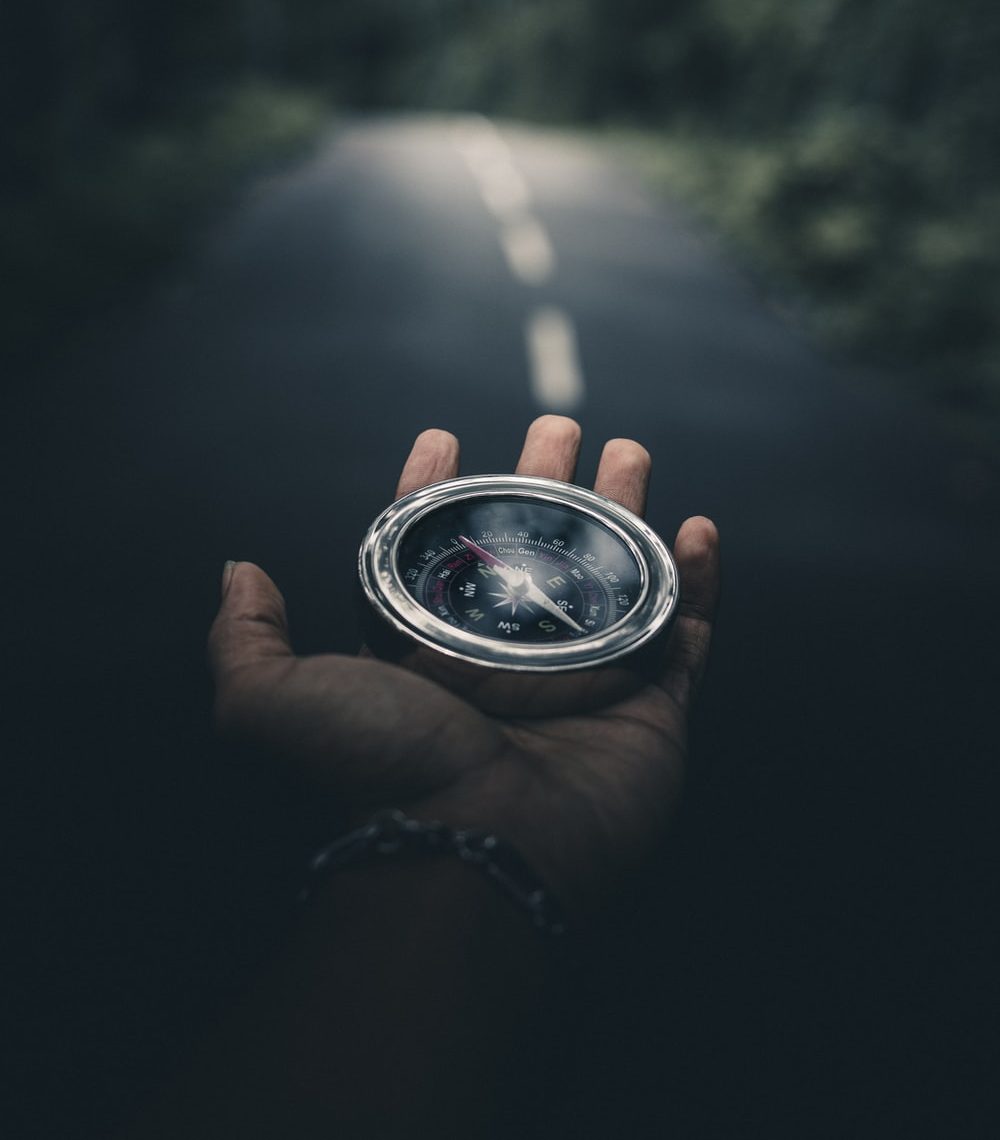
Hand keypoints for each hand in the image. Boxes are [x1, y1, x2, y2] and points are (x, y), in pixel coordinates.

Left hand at [208, 416, 719, 917]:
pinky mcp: (649, 709)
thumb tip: (238, 570)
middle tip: (559, 426)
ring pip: (613, 579)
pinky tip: (697, 531)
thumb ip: (248, 638)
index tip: (442, 436)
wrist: (477, 855)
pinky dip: (699, 584)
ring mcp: (583, 684)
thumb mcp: (273, 701)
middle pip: (535, 549)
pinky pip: (686, 636)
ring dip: (625, 512)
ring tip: (628, 452)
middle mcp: (506, 662)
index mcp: (430, 652)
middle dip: (547, 483)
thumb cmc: (380, 771)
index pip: (438, 552)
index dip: (438, 490)